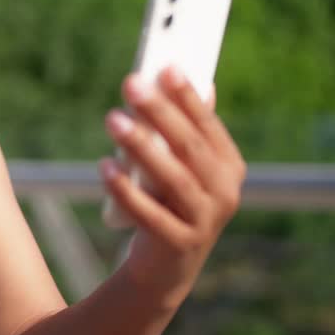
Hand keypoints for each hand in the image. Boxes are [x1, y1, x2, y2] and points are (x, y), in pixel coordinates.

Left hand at [99, 67, 246, 307]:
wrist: (165, 267)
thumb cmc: (171, 202)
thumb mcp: (183, 167)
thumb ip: (186, 130)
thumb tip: (186, 78)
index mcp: (230, 166)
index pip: (208, 125)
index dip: (187, 96)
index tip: (165, 67)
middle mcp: (225, 193)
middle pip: (189, 147)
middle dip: (160, 112)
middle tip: (131, 83)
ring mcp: (204, 221)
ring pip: (173, 178)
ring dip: (141, 146)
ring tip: (112, 119)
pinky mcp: (179, 244)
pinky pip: (150, 214)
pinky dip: (126, 190)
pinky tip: (104, 167)